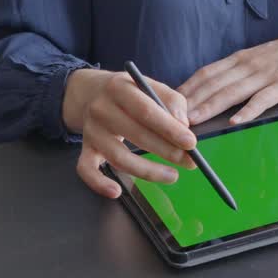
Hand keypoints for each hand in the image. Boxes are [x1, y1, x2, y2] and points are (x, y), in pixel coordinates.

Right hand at [62, 68, 197, 199]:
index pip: (147, 111)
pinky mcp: (85, 148)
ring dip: (148, 171)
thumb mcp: (149, 85)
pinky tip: (116, 192)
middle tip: (189, 161)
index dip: (170, 129)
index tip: (191, 143)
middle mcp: (101, 108)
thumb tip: (184, 126)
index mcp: (119, 88)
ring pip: (118, 157)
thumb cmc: (130, 92)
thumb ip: (170, 100)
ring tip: (172, 176)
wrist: (92, 92)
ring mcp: (91, 130)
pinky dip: (99, 183)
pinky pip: (86, 170)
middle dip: (167, 151)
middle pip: (136, 135)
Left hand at [178, 30, 277, 125]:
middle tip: (170, 117)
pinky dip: (248, 110)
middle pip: (213, 84)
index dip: (185, 89)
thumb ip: (235, 73)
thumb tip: (210, 90)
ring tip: (193, 121)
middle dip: (190, 101)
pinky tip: (235, 121)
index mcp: (238, 59)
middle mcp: (247, 65)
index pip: (205, 74)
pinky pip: (263, 99)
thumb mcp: (256, 59)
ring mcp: (265, 75)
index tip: (167, 103)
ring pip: (232, 92)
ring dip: (210, 107)